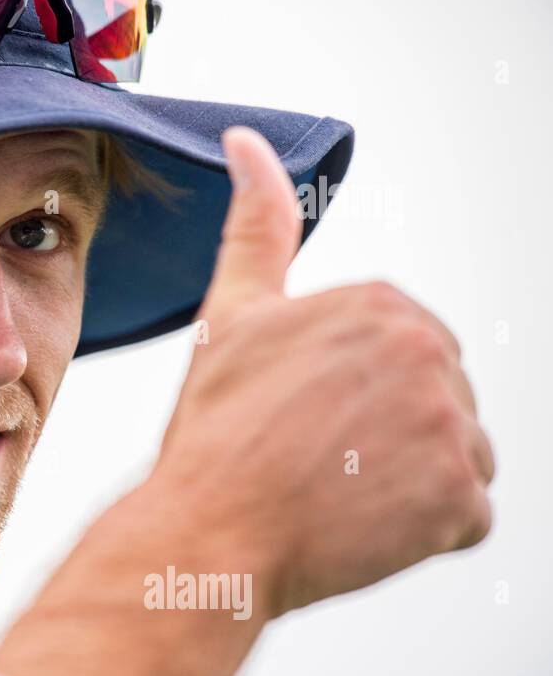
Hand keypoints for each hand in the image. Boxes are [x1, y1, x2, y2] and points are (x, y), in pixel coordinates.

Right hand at [149, 126, 494, 618]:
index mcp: (381, 306)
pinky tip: (364, 524)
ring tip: (338, 492)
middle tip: (318, 458)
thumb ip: (258, 225)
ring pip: (458, 456)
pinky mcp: (461, 502)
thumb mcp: (230, 315)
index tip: (307, 416)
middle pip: (439, 401)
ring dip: (410, 482)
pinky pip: (466, 516)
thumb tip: (248, 143)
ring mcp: (451, 431)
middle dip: (389, 433)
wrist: (209, 532)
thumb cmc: (216, 434)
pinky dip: (425, 530)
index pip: (406, 353)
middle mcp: (429, 356)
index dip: (353, 392)